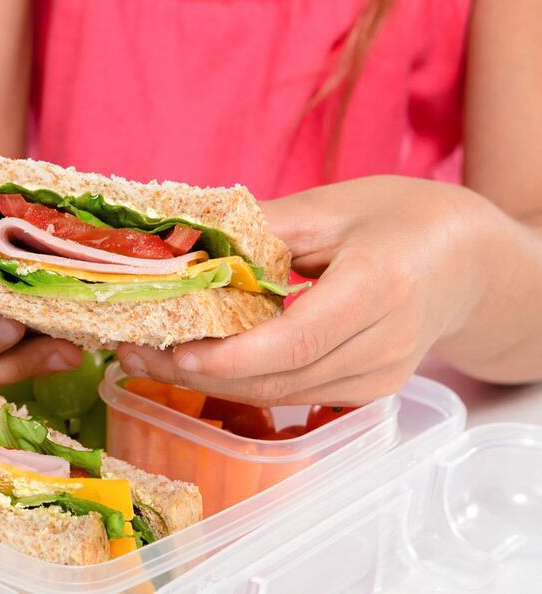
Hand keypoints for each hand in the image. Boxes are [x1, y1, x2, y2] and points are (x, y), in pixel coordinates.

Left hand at [118, 176, 489, 405]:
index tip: (171, 349)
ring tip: (148, 355)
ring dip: (211, 382)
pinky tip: (198, 362)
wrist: (466, 260)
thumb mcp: (330, 206)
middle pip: (280, 377)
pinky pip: (296, 394)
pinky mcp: (370, 391)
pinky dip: (242, 381)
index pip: (295, 340)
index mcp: (381, 286)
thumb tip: (179, 240)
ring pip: (282, 394)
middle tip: (133, 350)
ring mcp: (381, 376)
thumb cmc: (400, 218)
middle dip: (199, 372)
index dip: (229, 355)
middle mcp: (385, 344)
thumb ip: (257, 228)